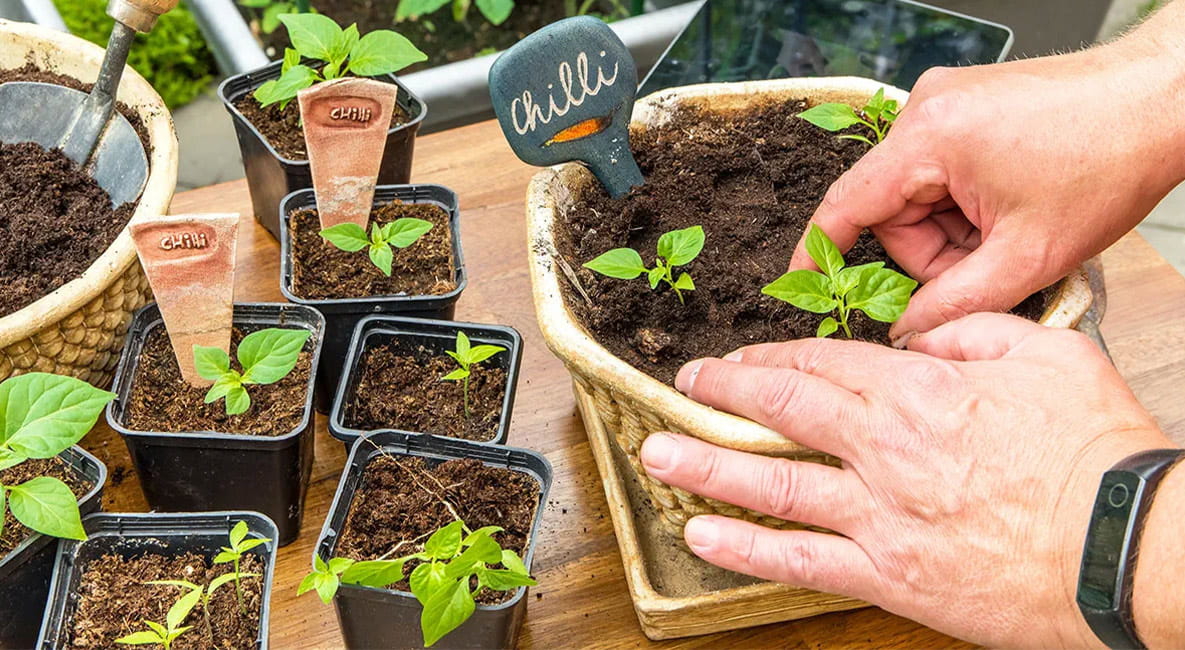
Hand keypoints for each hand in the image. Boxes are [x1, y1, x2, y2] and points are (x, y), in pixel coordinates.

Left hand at [640, 314, 1174, 647]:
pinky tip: (702, 535)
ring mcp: (880, 515)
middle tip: (685, 387)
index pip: (822, 363)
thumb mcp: (1048, 353)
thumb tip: (922, 336)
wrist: (1127, 545)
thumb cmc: (1097, 454)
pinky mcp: (890, 575)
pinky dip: (745, 548)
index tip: (738, 358)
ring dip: (707, 464)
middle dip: (725, 393)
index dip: (769, 357)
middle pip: (783, 409)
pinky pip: (801, 560)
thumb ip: (972, 333)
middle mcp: (885, 450)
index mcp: (919, 392)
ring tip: (658, 453)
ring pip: (772, 482)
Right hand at [789, 17, 1184, 339]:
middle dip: (932, 252)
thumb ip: (954, 303)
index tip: (799, 286)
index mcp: (929, 138)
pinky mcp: (967, 106)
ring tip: (1011, 235)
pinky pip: (941, 173)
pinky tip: (1009, 210)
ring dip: (955, 230)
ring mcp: (947, 103)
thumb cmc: (1108, 159)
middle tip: (984, 268)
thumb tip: (907, 332)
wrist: (1163, 100)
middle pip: (893, 210)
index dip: (818, 252)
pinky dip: (967, 204)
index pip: (847, 204)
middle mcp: (926, 110)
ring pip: (920, 196)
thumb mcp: (1027, 255)